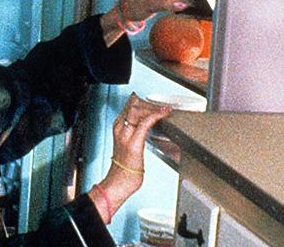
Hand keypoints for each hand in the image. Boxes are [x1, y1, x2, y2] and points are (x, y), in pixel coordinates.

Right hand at [91, 93, 170, 218]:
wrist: (119, 182)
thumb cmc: (125, 167)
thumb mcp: (128, 143)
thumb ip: (135, 132)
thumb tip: (145, 126)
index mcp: (118, 127)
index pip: (130, 105)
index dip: (144, 101)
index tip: (155, 103)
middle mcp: (120, 128)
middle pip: (134, 105)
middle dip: (150, 103)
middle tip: (161, 107)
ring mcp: (125, 135)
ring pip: (138, 110)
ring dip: (154, 108)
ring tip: (164, 110)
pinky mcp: (134, 143)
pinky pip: (145, 123)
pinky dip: (156, 115)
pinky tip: (163, 114)